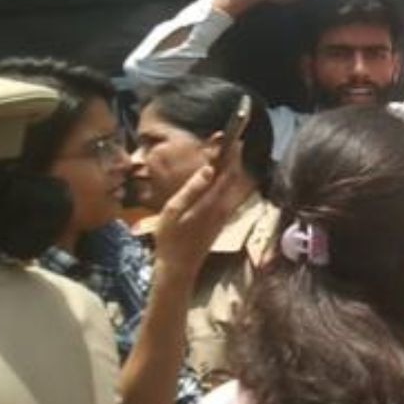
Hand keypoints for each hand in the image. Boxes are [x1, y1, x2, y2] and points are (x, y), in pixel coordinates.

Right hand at [150, 146, 244, 277]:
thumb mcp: (174, 211)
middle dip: (233, 155)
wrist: (180, 267)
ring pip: (232, 184)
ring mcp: (224, 213)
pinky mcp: (221, 218)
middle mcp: (223, 205)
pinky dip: (227, 178)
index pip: (227, 170)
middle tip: (231, 138)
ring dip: (231, 165)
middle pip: (233, 175)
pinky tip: (220, 173)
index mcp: (212, 201)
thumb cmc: (171, 238)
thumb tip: (209, 168)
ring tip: (227, 149)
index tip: (229, 136)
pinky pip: (228, 192)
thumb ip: (192, 188)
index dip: (230, 152)